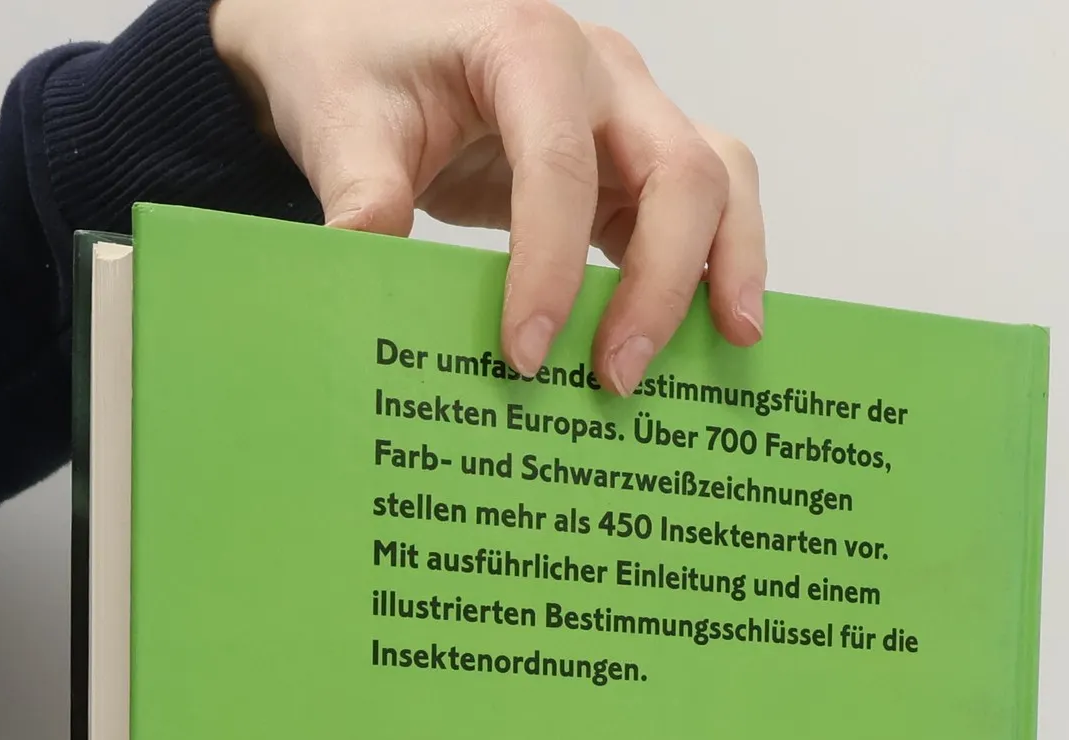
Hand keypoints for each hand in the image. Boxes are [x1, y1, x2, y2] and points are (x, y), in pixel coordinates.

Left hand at [209, 0, 763, 394]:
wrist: (366, 35)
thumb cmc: (358, 63)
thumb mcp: (342, 122)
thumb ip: (361, 195)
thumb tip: (373, 277)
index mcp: (528, 46)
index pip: (562, 165)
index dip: (552, 268)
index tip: (524, 353)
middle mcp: (601, 72)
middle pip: (680, 170)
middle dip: (661, 282)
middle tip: (617, 375)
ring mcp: (628, 114)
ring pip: (718, 178)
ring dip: (726, 265)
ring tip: (727, 343)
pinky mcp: (631, 162)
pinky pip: (698, 210)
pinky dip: (711, 268)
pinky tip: (705, 334)